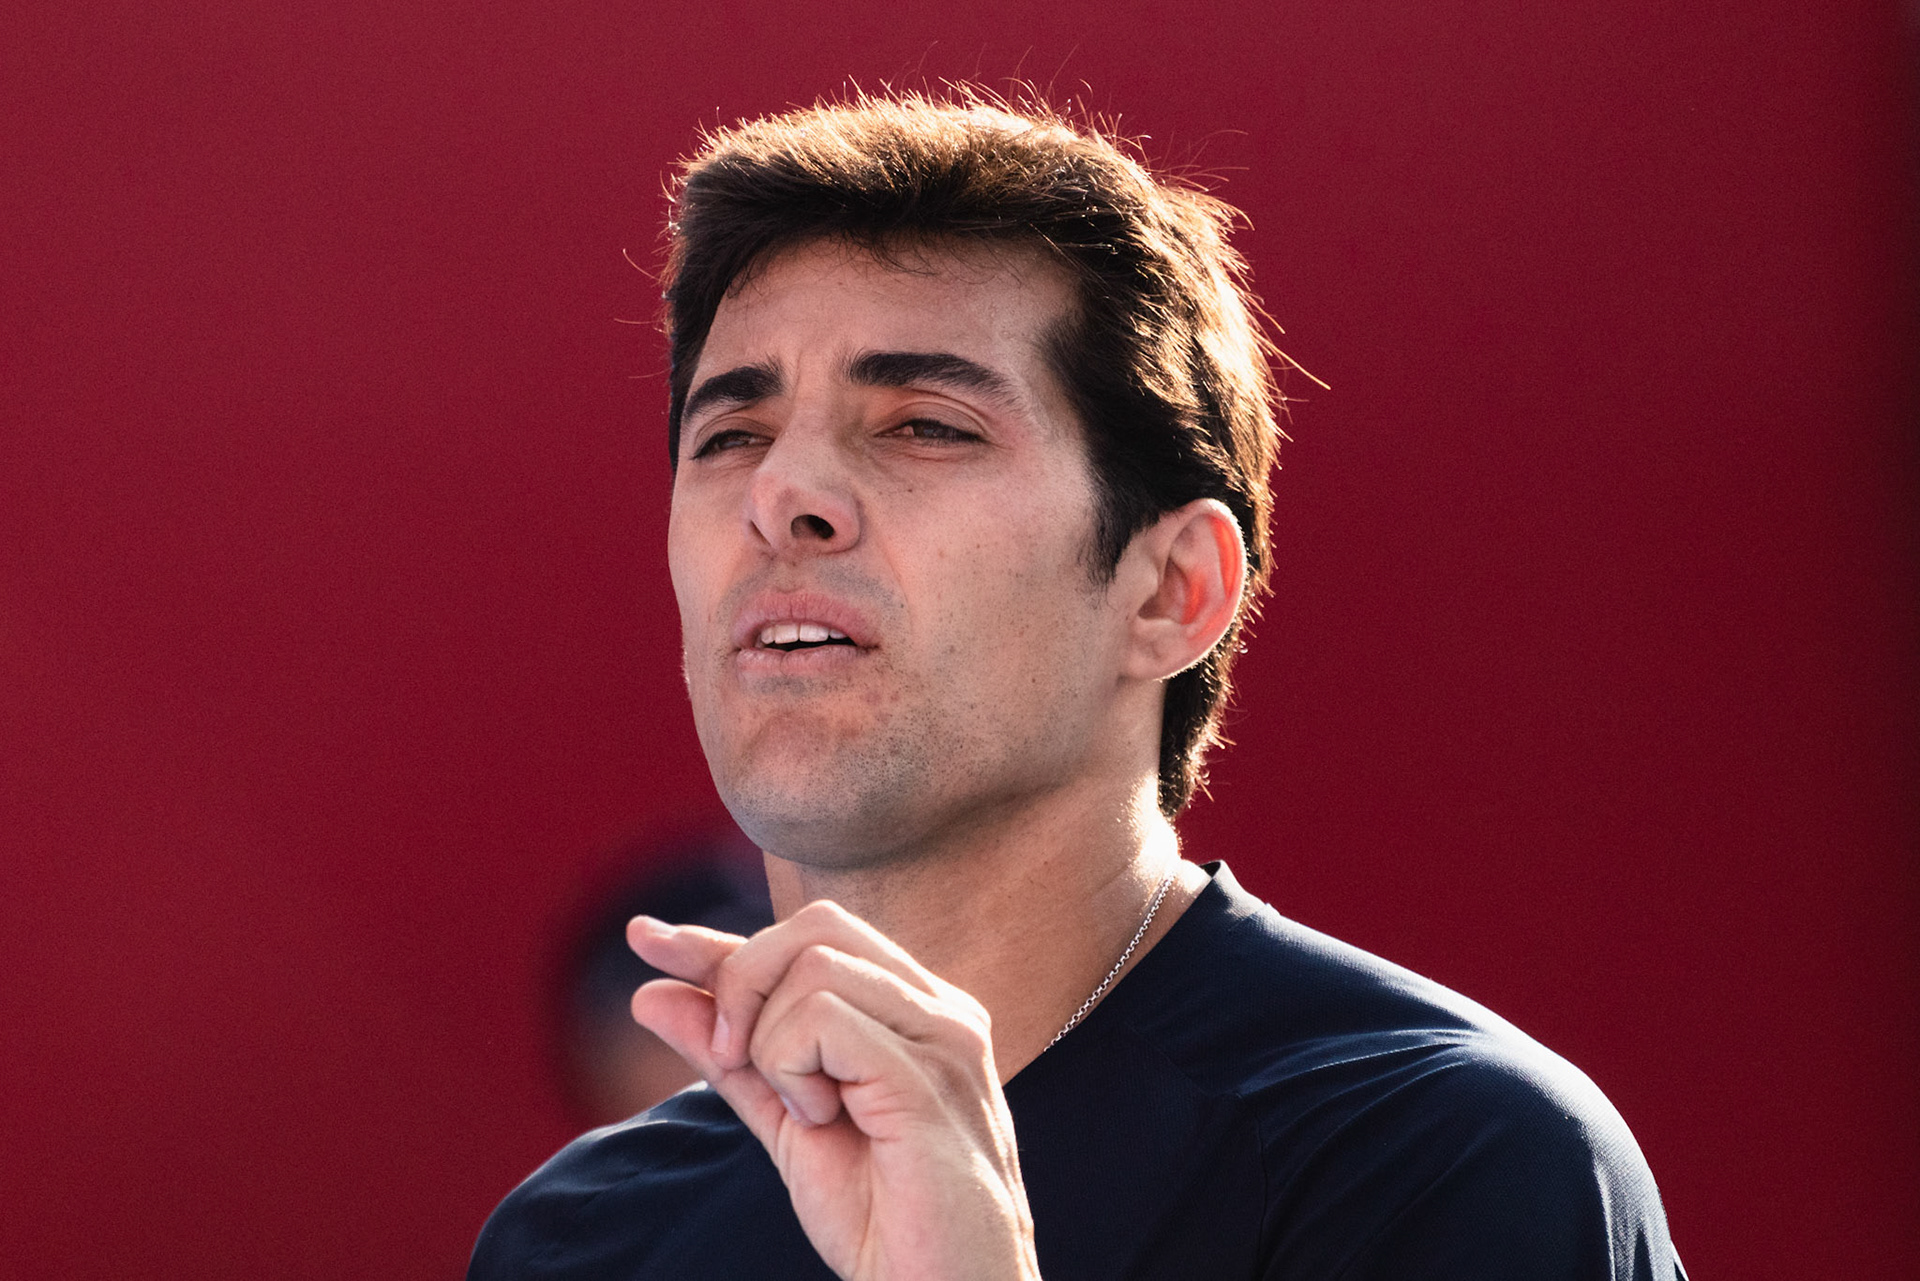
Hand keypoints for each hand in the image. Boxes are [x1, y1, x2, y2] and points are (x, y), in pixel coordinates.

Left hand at [628, 901, 1042, 1280]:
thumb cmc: (887, 1225)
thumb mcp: (789, 1126)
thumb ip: (730, 1057)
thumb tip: (651, 993)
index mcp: (915, 1012)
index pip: (811, 937)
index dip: (720, 941)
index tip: (645, 941)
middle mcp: (938, 1008)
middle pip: (812, 928)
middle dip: (739, 980)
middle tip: (728, 1059)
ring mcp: (942, 1035)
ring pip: (812, 965)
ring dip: (771, 1040)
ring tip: (808, 1111)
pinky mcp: (928, 1076)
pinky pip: (822, 1018)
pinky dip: (793, 1065)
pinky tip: (823, 1118)